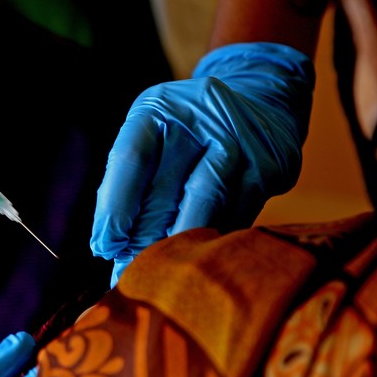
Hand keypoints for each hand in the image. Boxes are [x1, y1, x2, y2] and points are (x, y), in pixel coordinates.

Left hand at [91, 42, 314, 285]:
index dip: (115, 207)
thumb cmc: (188, 129)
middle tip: (126, 275)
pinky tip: (197, 261)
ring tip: (158, 277)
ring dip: (178, 249)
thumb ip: (128, 179)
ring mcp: (242, 142)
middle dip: (141, 241)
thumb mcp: (153, 134)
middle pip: (166, 191)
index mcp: (161, 107)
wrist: (262, 99)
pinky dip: (212, 242)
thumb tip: (108, 243)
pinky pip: (236, 217)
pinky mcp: (271, 168)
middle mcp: (204, 117)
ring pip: (205, 209)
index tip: (104, 245)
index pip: (132, 159)